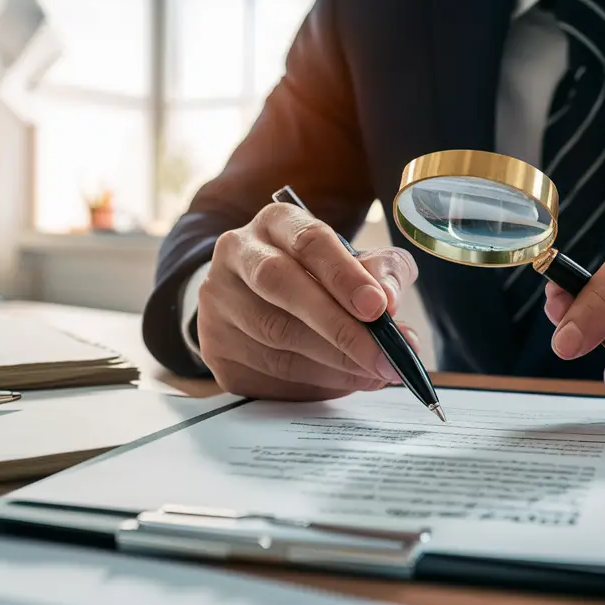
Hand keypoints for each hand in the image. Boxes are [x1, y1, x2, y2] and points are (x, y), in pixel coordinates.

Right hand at [197, 203, 419, 399]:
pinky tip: (345, 381)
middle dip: (338, 326)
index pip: (308, 240)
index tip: (378, 307)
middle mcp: (237, 252)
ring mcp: (218, 300)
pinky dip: (314, 382)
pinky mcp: (215, 346)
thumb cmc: (316, 276)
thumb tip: (390, 300)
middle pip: (281, 285)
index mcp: (277, 222)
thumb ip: (381, 272)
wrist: (252, 300)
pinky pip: (266, 370)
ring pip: (275, 335)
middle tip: (383, 355)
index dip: (345, 275)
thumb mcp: (356, 262)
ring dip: (333, 361)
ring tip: (374, 372)